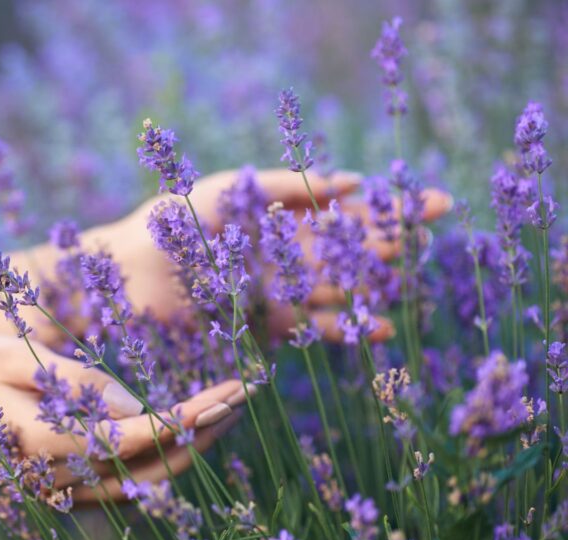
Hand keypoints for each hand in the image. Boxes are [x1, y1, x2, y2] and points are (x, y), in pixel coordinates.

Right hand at [0, 335, 250, 499]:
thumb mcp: (17, 359)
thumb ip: (78, 383)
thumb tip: (138, 406)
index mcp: (52, 446)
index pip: (140, 439)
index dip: (189, 417)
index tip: (228, 391)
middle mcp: (65, 477)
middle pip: (155, 466)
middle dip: (205, 430)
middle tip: (244, 393)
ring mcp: (66, 487)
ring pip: (146, 478)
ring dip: (191, 445)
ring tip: (226, 407)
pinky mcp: (67, 483)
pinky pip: (128, 477)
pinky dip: (163, 453)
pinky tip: (185, 425)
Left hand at [97, 168, 452, 342]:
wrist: (127, 272)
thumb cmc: (169, 221)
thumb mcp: (229, 191)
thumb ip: (287, 187)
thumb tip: (351, 182)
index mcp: (278, 214)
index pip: (345, 208)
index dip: (390, 206)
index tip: (436, 203)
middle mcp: (284, 251)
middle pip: (351, 247)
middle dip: (394, 239)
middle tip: (440, 232)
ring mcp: (278, 287)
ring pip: (339, 287)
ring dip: (375, 286)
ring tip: (414, 286)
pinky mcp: (264, 322)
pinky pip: (312, 326)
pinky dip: (344, 327)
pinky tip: (378, 328)